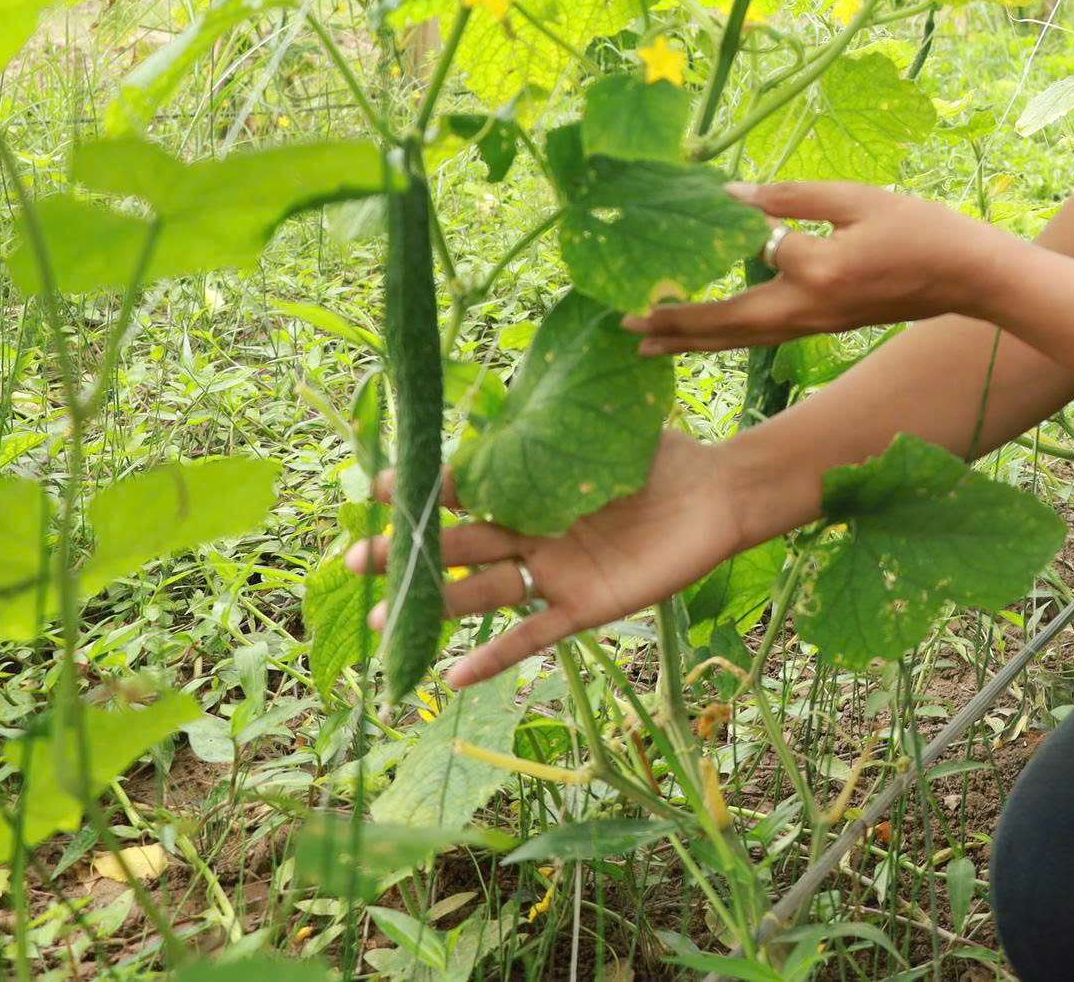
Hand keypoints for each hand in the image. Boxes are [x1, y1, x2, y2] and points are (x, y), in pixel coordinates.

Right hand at [345, 430, 736, 688]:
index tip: (379, 489)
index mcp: (530, 488)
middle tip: (357, 558)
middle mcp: (531, 533)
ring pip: (481, 593)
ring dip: (432, 606)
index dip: (422, 491)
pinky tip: (452, 677)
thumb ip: (559, 428)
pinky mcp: (583, 606)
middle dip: (407, 553)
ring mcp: (552, 572)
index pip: (463, 491)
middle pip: (457, 546)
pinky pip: (530, 636)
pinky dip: (493, 657)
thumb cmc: (661, 458)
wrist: (716, 497)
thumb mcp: (606, 435)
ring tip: (381, 619)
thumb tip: (509, 396)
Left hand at [623, 180, 1009, 356]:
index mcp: (818, 271)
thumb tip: (732, 196)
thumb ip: (793, 196)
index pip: (755, 246)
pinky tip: (708, 337)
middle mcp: (809, 309)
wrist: (968, 277)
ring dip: (691, 341)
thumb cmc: (921, 229)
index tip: (693, 205)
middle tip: (622, 323)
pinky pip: (760, 337)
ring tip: (645, 346)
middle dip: (673, 322)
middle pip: (727, 321)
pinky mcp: (822, 328)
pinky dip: (725, 339)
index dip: (730, 221)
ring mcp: (815, 325)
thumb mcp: (859, 199)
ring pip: (740, 338)